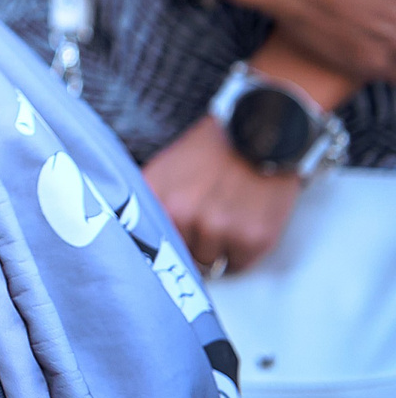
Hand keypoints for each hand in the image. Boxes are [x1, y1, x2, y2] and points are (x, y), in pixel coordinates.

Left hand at [142, 115, 300, 273]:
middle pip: (180, 257)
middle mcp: (183, 216)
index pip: (147, 246)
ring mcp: (218, 229)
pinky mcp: (252, 239)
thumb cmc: (210, 152)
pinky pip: (239, 265)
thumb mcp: (163, 170)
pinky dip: (242, 253)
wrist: (257, 133)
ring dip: (217, 250)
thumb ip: (150, 203)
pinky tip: (244, 225)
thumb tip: (141, 238)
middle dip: (191, 245)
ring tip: (226, 219)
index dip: (159, 248)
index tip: (164, 250)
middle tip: (205, 223)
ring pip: (209, 264)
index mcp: (156, 199)